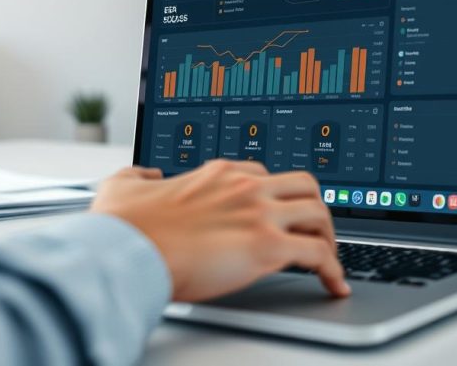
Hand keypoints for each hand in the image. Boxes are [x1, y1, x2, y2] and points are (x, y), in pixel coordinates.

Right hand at [91, 160, 349, 302]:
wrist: (128, 251)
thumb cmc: (124, 227)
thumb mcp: (122, 186)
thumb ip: (137, 176)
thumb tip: (145, 176)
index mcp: (215, 173)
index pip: (263, 176)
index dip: (274, 197)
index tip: (277, 214)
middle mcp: (243, 186)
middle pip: (303, 185)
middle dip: (313, 209)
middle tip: (313, 232)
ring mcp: (259, 213)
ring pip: (319, 213)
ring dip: (328, 237)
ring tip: (329, 260)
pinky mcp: (267, 246)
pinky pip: (319, 253)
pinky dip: (333, 269)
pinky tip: (334, 283)